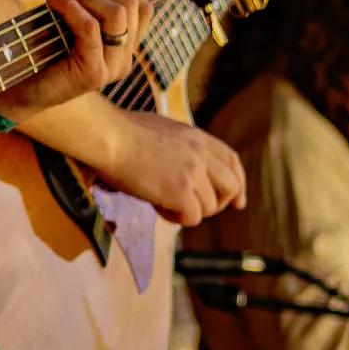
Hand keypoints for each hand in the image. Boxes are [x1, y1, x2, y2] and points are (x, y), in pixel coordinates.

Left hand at [0, 0, 151, 121]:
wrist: (17, 90)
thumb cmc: (40, 51)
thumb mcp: (67, 11)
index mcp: (125, 46)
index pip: (141, 4)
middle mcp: (125, 59)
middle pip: (130, 3)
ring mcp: (112, 68)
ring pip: (116, 13)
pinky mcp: (93, 74)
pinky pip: (90, 27)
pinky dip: (71, 6)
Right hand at [97, 110, 246, 226]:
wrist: (110, 137)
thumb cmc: (122, 132)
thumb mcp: (163, 130)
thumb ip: (180, 147)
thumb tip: (179, 168)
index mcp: (197, 137)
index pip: (232, 161)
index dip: (239, 182)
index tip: (238, 201)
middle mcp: (201, 154)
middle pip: (231, 186)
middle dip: (220, 203)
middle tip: (199, 209)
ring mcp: (193, 173)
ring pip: (209, 207)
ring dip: (189, 211)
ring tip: (163, 203)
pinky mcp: (181, 191)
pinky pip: (192, 218)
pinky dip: (176, 219)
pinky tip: (158, 207)